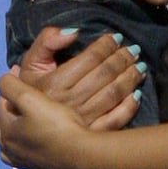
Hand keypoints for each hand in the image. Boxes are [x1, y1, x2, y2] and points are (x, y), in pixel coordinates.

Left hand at [0, 68, 109, 168]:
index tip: (19, 73)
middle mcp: (12, 152)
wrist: (84, 156)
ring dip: (18, 128)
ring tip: (28, 119)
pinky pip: (31, 153)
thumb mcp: (29, 98)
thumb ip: (11, 86)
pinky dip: (32, 141)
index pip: (1, 103)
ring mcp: (27, 163)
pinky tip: (42, 136)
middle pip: (2, 126)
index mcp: (6, 134)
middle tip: (18, 97)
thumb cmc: (58, 127)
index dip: (10, 86)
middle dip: (8, 109)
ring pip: (15, 143)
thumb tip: (3, 81)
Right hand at [15, 27, 140, 131]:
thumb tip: (73, 32)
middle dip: (123, 59)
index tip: (117, 38)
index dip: (106, 45)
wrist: (28, 128)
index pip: (90, 58)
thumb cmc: (31, 91)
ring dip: (130, 78)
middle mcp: (69, 102)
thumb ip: (46, 42)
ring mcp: (81, 121)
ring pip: (113, 95)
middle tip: (133, 50)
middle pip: (105, 74)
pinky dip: (129, 107)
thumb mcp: (31, 63)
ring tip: (139, 67)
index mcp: (54, 83)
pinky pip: (116, 121)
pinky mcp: (90, 136)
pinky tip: (136, 94)